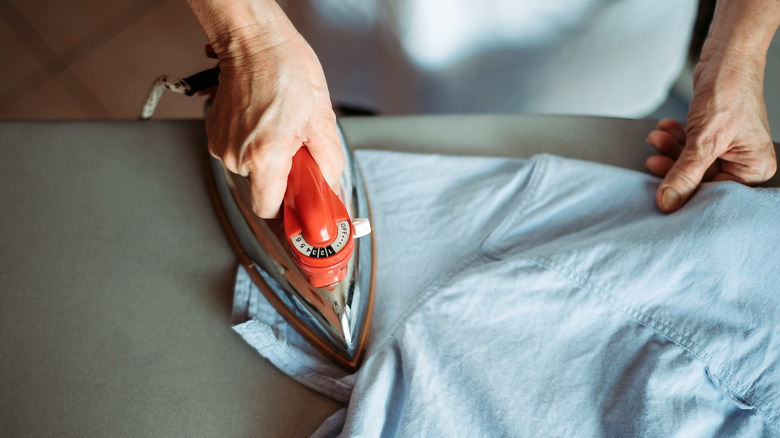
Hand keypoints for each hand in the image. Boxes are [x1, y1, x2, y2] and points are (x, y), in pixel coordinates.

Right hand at [206, 31, 343, 217]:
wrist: (254, 41)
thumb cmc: (286, 70)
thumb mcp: (322, 120)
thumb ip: (329, 163)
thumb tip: (330, 187)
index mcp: (264, 156)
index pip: (267, 210)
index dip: (286, 212)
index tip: (301, 210)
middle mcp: (236, 154)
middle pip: (262, 187)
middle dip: (284, 176)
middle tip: (299, 151)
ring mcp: (222, 143)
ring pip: (251, 168)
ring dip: (270, 157)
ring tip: (282, 127)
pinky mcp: (215, 131)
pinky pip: (239, 151)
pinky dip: (255, 143)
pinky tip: (267, 120)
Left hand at [646, 51, 775, 212]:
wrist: (726, 56)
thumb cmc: (729, 91)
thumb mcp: (704, 140)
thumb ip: (685, 174)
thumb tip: (668, 203)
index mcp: (754, 168)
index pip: (715, 193)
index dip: (687, 193)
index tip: (662, 195)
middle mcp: (744, 161)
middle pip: (700, 179)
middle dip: (674, 166)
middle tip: (653, 162)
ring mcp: (727, 148)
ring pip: (690, 162)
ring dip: (670, 150)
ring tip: (657, 138)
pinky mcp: (712, 135)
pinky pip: (689, 146)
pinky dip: (676, 138)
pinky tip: (665, 128)